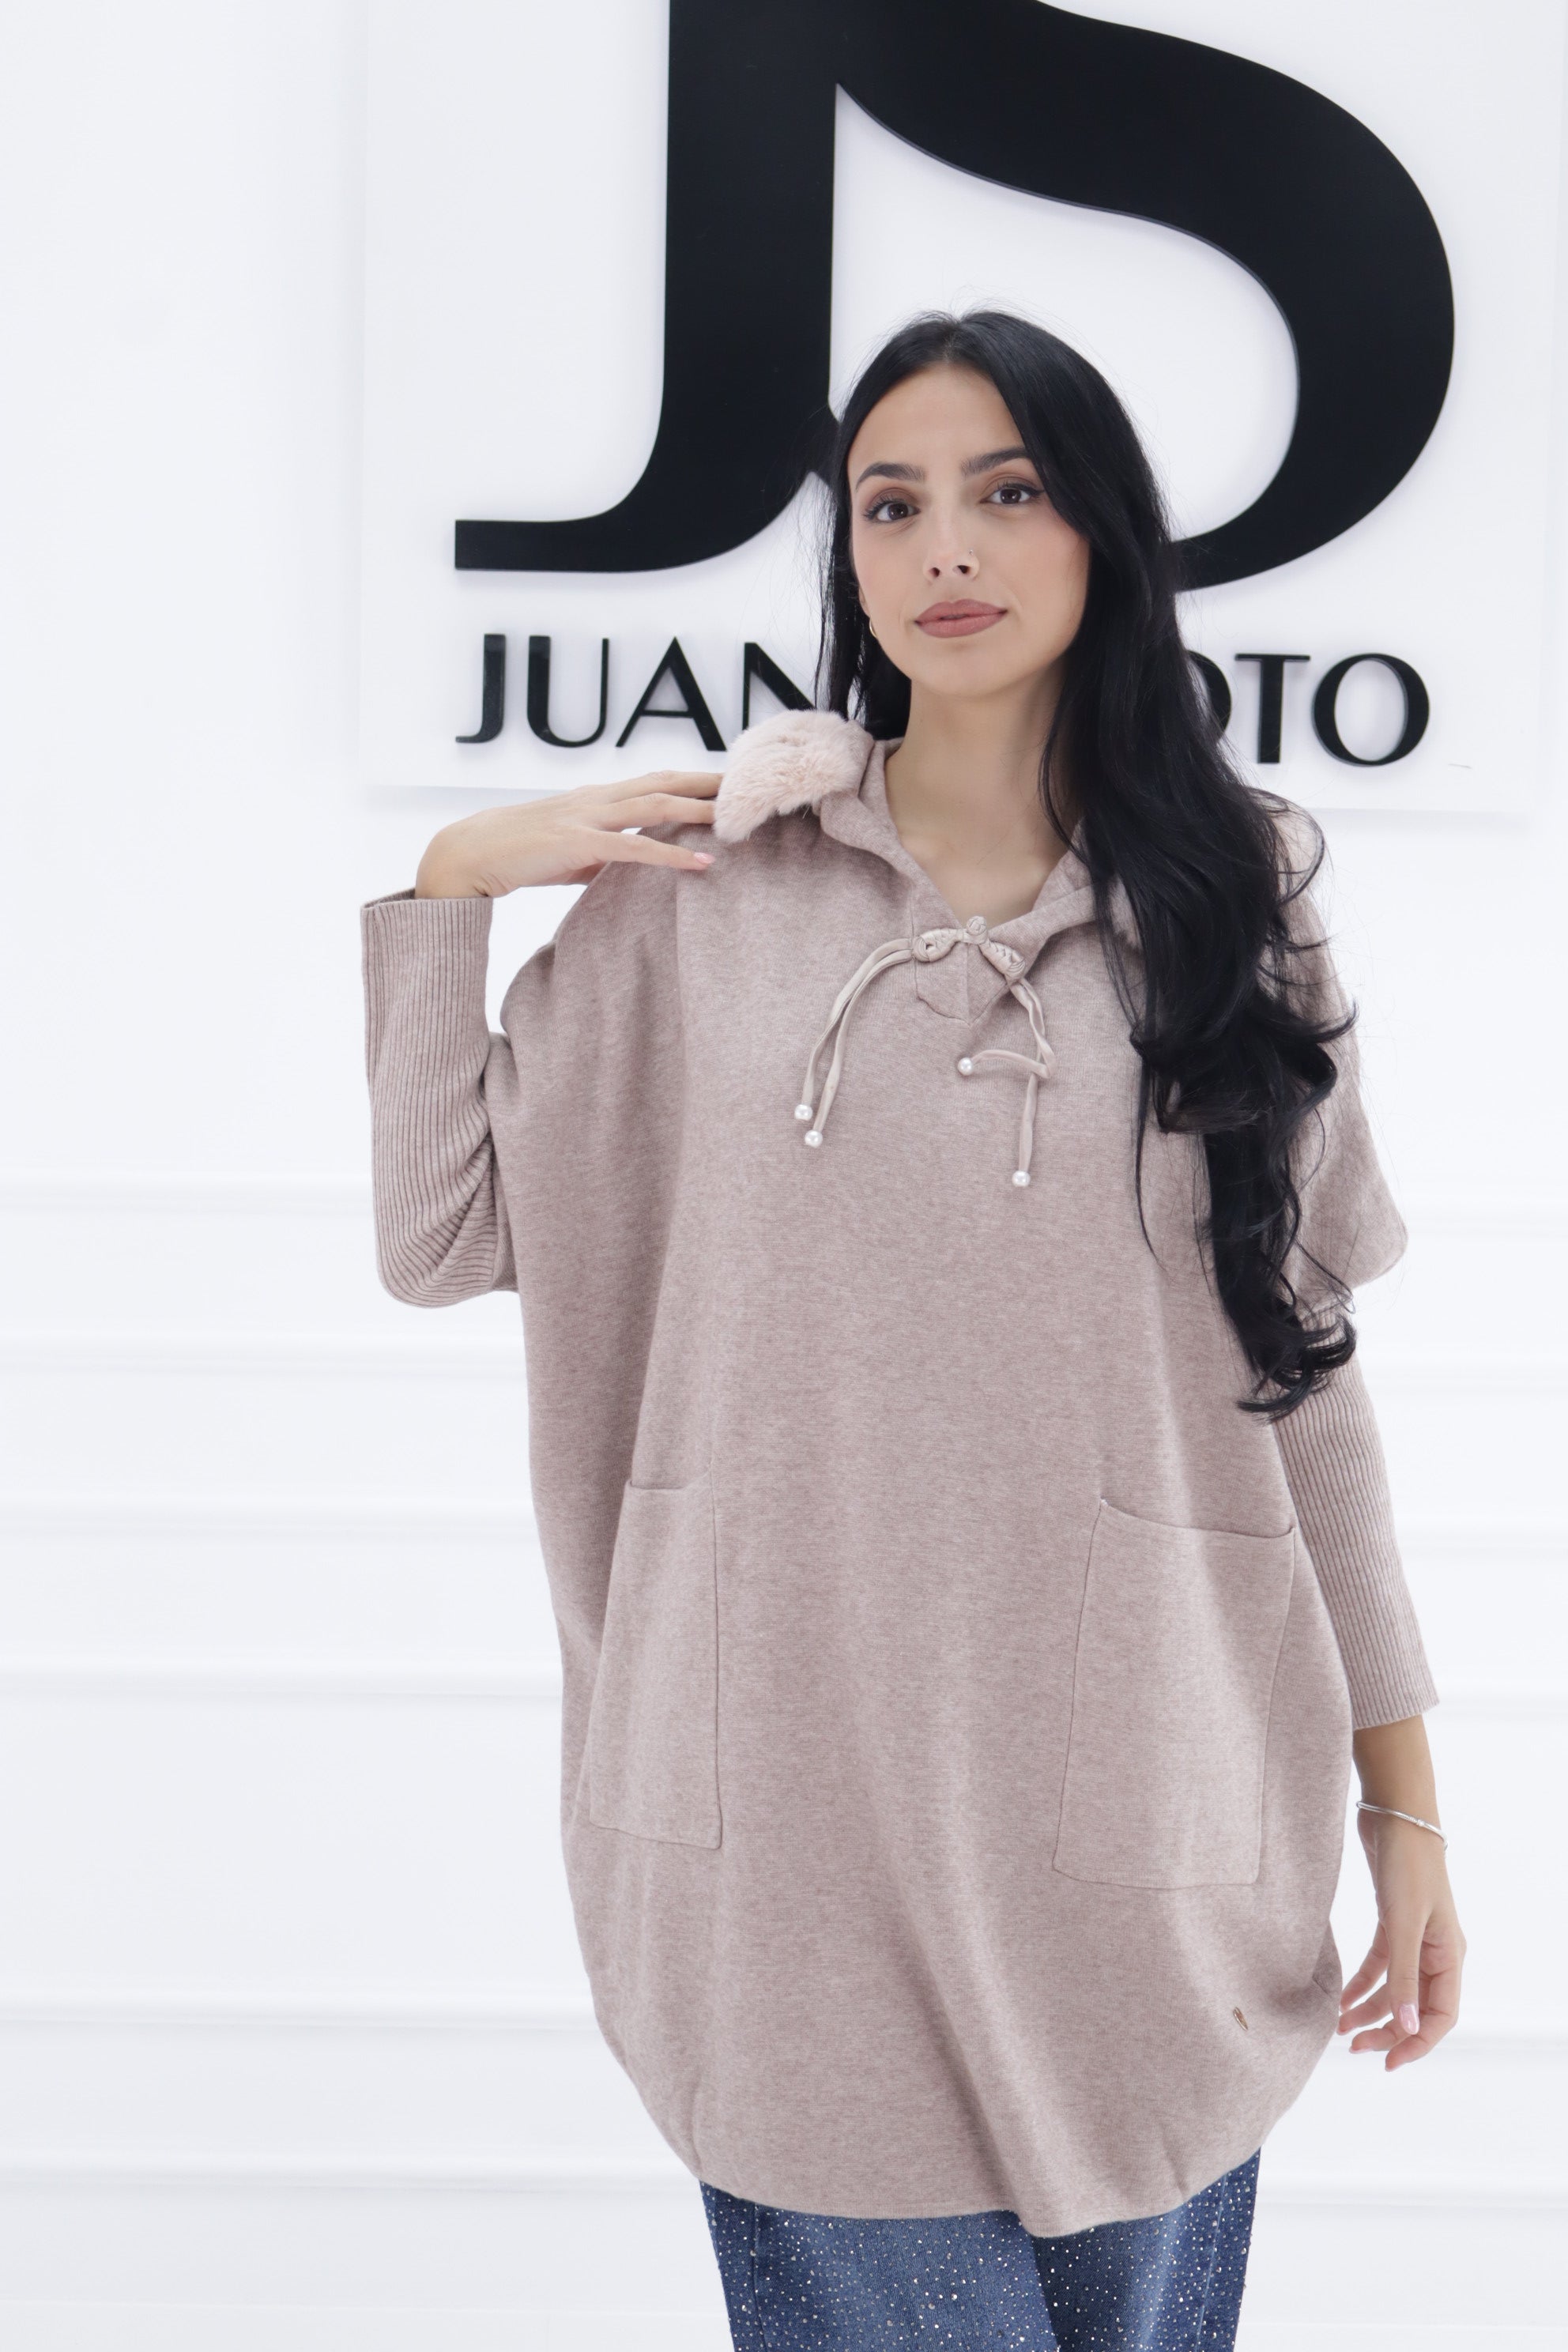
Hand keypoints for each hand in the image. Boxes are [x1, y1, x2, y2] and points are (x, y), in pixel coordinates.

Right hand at [414, 771, 720, 897]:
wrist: (467, 854)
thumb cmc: (517, 855)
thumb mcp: (570, 855)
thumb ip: (601, 856)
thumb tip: (627, 870)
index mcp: (595, 799)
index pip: (654, 782)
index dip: (693, 780)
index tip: (729, 784)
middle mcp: (595, 799)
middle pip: (663, 782)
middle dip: (708, 783)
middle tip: (750, 785)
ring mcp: (586, 817)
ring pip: (654, 806)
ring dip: (699, 810)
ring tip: (737, 817)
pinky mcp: (576, 844)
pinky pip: (633, 849)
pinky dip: (670, 856)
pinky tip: (701, 863)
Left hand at [1338, 1809, 1464, 2069]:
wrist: (1394, 1815)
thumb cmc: (1407, 1865)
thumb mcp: (1403, 1924)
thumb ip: (1404, 1976)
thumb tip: (1409, 2028)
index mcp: (1449, 1955)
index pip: (1441, 2016)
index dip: (1417, 2043)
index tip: (1388, 2062)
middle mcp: (1435, 1951)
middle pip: (1416, 2007)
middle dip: (1387, 2030)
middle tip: (1355, 2047)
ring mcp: (1414, 1937)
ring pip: (1395, 1988)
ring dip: (1370, 2010)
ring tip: (1340, 2029)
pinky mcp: (1392, 1921)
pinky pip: (1379, 1964)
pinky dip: (1361, 1983)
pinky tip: (1341, 1998)